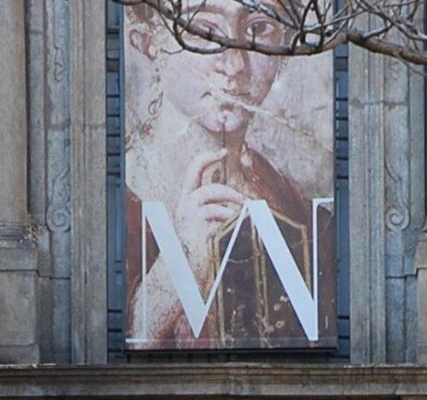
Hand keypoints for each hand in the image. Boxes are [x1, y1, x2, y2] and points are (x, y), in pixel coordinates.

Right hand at [173, 149, 247, 283]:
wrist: (181, 275)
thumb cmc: (198, 252)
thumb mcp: (207, 228)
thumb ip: (219, 213)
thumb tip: (245, 205)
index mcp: (187, 203)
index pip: (193, 171)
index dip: (206, 158)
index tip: (221, 151)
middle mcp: (184, 204)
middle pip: (198, 175)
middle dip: (218, 173)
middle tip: (237, 182)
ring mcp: (188, 212)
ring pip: (213, 191)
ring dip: (233, 196)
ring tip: (245, 208)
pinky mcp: (194, 222)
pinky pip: (217, 211)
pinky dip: (230, 216)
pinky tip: (236, 223)